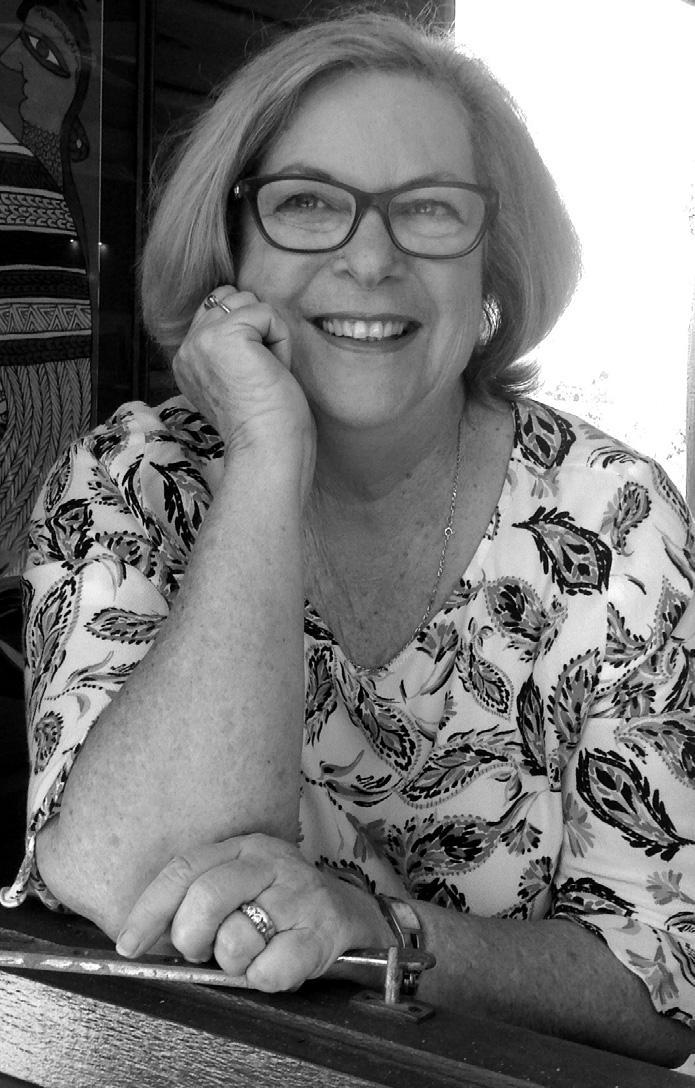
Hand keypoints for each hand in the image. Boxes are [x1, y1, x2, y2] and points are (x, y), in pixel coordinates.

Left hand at [115, 834, 388, 991]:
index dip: (150, 909)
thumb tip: (147, 937)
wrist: (351, 917)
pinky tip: (277, 963)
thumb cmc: (283, 907)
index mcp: (243, 849)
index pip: (184, 869)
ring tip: (254, 954)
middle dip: (192, 938)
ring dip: (235, 962)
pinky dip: (264, 978)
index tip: (130, 943)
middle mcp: (271, 863)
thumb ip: (200, 900)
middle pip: (205, 899)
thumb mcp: (242, 887)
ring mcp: (298, 894)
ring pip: (236, 939)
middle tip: (204, 952)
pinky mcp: (322, 929)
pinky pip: (269, 969)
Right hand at [172, 286, 312, 456]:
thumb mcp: (237, 376)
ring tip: (265, 373)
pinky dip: (281, 341)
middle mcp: (187, 347)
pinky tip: (272, 371)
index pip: (215, 310)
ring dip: (270, 335)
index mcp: (186, 360)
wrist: (268, 450)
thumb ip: (230, 343)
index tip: (250, 377)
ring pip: (249, 303)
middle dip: (258, 331)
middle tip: (260, 375)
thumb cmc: (265, 423)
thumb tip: (247, 307)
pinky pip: (267, 313)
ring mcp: (202, 340)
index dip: (247, 333)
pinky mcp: (227, 335)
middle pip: (232, 298)